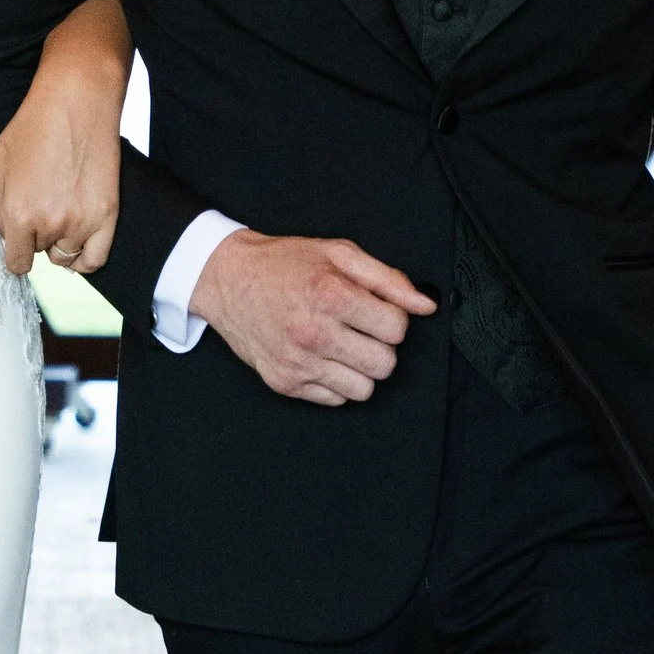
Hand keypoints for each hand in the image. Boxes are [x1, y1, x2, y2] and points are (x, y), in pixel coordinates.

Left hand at [0, 90, 121, 280]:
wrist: (76, 102)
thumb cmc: (32, 127)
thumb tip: (6, 235)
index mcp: (18, 214)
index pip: (17, 263)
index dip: (17, 251)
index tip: (20, 243)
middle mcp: (50, 224)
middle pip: (40, 253)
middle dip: (37, 235)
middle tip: (42, 204)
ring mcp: (82, 222)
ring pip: (66, 256)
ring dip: (61, 241)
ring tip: (60, 212)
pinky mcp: (108, 215)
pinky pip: (95, 259)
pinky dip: (84, 258)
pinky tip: (78, 243)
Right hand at [190, 230, 435, 405]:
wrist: (228, 279)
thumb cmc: (283, 264)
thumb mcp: (339, 254)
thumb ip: (387, 279)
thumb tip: (425, 305)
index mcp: (331, 296)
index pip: (397, 328)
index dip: (393, 318)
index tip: (375, 311)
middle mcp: (313, 333)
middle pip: (385, 363)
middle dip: (380, 346)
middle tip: (359, 328)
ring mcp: (298, 363)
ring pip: (364, 389)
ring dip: (361, 368)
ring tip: (342, 345)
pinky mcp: (285, 383)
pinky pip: (336, 399)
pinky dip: (335, 382)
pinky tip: (322, 357)